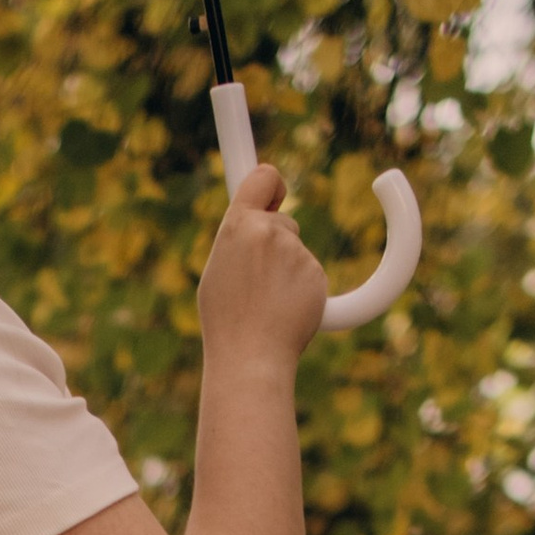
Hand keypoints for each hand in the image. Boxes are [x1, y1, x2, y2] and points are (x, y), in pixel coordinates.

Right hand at [197, 159, 327, 368]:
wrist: (251, 357)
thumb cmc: (227, 319)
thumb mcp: (218, 268)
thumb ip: (237, 239)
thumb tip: (252, 220)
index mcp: (238, 225)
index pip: (264, 177)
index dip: (272, 183)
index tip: (277, 191)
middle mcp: (269, 231)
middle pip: (283, 222)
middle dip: (276, 242)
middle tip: (257, 279)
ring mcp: (296, 252)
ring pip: (296, 251)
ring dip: (287, 270)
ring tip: (266, 302)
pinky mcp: (316, 274)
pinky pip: (310, 273)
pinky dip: (301, 288)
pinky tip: (284, 310)